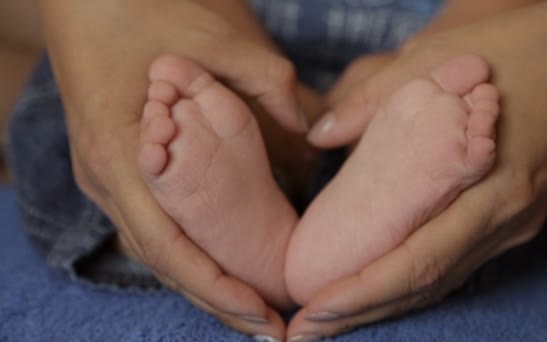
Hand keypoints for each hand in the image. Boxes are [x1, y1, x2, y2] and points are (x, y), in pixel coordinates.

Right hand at [35, 0, 321, 338]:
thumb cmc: (144, 9)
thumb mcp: (210, 37)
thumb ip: (264, 80)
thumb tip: (310, 128)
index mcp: (121, 151)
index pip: (167, 243)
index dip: (214, 287)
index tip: (261, 316)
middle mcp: (107, 177)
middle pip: (163, 260)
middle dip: (216, 300)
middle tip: (269, 329)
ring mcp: (109, 177)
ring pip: (158, 250)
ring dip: (205, 283)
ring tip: (254, 311)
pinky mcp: (121, 170)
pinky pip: (156, 226)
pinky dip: (192, 255)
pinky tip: (224, 267)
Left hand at [289, 0, 546, 338]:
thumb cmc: (511, 49)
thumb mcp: (438, 59)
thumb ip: (375, 100)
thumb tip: (319, 135)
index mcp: (491, 181)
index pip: (419, 257)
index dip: (364, 292)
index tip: (314, 311)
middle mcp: (506, 214)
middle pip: (428, 282)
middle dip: (363, 312)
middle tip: (306, 330)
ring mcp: (515, 221)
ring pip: (443, 280)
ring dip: (385, 305)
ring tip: (331, 318)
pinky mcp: (515, 218)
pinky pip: (459, 263)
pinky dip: (414, 283)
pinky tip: (379, 290)